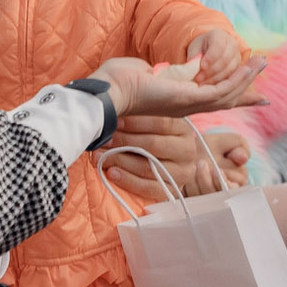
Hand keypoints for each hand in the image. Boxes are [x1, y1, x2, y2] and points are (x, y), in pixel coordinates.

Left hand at [95, 54, 264, 120]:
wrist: (108, 92)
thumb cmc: (119, 82)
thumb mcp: (147, 74)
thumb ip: (161, 73)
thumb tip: (160, 70)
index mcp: (178, 100)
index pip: (212, 98)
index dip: (234, 93)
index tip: (254, 93)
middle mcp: (187, 106)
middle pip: (226, 98)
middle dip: (247, 85)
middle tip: (263, 69)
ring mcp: (188, 104)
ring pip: (227, 94)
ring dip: (246, 77)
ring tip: (261, 62)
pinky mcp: (187, 99)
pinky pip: (219, 92)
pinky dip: (236, 80)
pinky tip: (247, 68)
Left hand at [104, 116, 246, 197]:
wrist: (166, 164)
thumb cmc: (150, 136)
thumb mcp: (151, 120)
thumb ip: (144, 110)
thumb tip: (119, 95)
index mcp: (184, 128)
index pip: (161, 123)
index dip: (135, 122)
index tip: (113, 120)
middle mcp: (188, 150)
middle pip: (153, 145)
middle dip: (123, 141)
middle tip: (102, 139)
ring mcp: (183, 172)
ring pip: (149, 167)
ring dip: (120, 160)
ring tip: (98, 155)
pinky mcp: (173, 190)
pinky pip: (149, 188)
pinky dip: (128, 181)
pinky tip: (112, 172)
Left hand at [187, 27, 245, 84]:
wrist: (208, 51)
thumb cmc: (199, 49)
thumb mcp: (194, 50)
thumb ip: (194, 58)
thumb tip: (193, 69)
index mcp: (219, 35)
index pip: (218, 46)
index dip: (210, 57)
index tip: (201, 67)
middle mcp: (232, 44)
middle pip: (226, 59)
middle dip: (212, 71)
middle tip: (199, 79)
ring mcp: (237, 56)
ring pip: (230, 69)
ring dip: (216, 78)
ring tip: (203, 84)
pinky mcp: (239, 68)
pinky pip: (232, 77)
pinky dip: (221, 83)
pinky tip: (210, 87)